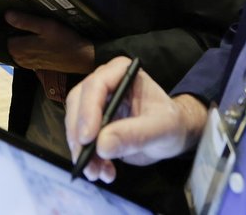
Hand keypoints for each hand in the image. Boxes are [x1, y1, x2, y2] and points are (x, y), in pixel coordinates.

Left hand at [4, 11, 94, 72]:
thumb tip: (7, 15)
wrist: (81, 57)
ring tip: (31, 28)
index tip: (12, 17)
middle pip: (8, 41)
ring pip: (17, 47)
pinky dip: (28, 45)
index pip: (1, 35)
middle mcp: (19, 58)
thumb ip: (25, 21)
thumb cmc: (64, 41)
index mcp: (18, 49)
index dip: (5, 25)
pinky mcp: (35, 64)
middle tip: (24, 21)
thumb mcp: (45, 26)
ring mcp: (27, 63)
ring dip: (21, 38)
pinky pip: (25, 52)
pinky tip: (38, 39)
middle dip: (13, 32)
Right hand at [65, 56, 207, 182]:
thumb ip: (136, 134)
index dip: (88, 111)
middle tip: (85, 160)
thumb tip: (102, 145)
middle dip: (79, 134)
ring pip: (75, 123)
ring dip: (82, 151)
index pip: (96, 86)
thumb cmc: (170, 123)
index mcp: (121, 72)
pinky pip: (81, 139)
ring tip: (97, 173)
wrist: (170, 136)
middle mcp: (104, 82)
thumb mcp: (161, 128)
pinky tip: (105, 172)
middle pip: (78, 103)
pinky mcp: (92, 123)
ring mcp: (95, 102)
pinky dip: (89, 158)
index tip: (88, 138)